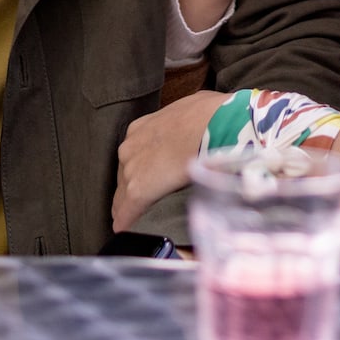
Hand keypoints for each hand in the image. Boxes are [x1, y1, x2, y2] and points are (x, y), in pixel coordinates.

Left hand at [113, 89, 224, 233]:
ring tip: (140, 220)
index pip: (134, 156)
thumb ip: (184, 122)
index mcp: (140, 129)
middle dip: (136, 187)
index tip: (153, 177)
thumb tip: (196, 126)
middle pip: (125, 176)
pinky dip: (128, 223)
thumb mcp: (193, 108)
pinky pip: (126, 214)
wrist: (217, 126)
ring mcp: (131, 171)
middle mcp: (129, 148)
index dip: (143, 169)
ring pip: (123, 197)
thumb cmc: (212, 114)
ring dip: (132, 207)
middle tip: (151, 200)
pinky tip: (128, 231)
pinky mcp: (137, 193)